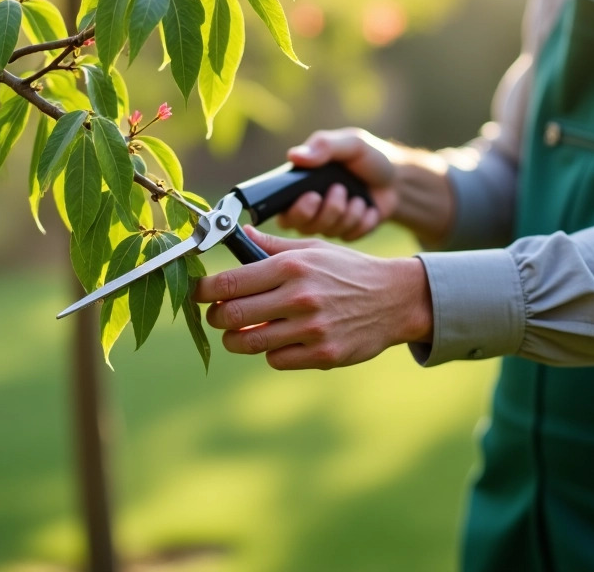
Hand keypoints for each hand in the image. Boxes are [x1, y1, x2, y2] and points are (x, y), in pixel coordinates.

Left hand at [194, 227, 432, 369]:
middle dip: (216, 317)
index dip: (204, 291)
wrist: (394, 299)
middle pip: (230, 316)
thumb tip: (238, 234)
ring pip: (248, 343)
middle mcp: (299, 297)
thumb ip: (271, 246)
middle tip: (219, 314)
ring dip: (237, 339)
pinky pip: (276, 360)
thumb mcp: (312, 249)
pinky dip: (271, 352)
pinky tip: (281, 340)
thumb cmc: (347, 270)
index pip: (229, 283)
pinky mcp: (323, 355)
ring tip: (241, 332)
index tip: (198, 294)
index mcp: (291, 266)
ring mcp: (311, 329)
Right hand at [278, 128, 400, 239]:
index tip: (314, 196)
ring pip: (328, 232)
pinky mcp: (346, 234)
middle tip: (340, 190)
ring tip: (358, 197)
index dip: (296, 210)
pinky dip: (363, 221)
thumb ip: (324, 147)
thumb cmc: (369, 157)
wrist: (397, 180)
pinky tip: (369, 208)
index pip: (282, 210)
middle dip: (326, 211)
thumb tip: (294, 156)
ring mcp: (328, 223)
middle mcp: (310, 208)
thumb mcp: (350, 144)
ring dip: (348, 213)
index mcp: (301, 186)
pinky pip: (348, 237)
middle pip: (302, 227)